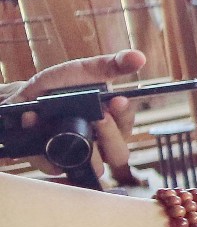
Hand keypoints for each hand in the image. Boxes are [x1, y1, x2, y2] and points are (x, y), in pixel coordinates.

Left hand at [5, 48, 146, 170]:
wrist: (25, 98)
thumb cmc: (62, 86)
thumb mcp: (86, 70)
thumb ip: (113, 64)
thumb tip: (140, 57)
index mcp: (114, 123)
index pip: (128, 125)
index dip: (125, 115)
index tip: (118, 100)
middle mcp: (101, 144)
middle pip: (119, 155)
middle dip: (111, 136)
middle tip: (100, 117)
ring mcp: (79, 156)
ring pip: (97, 168)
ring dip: (89, 152)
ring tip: (72, 130)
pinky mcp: (55, 164)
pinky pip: (59, 167)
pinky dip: (48, 151)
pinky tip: (38, 127)